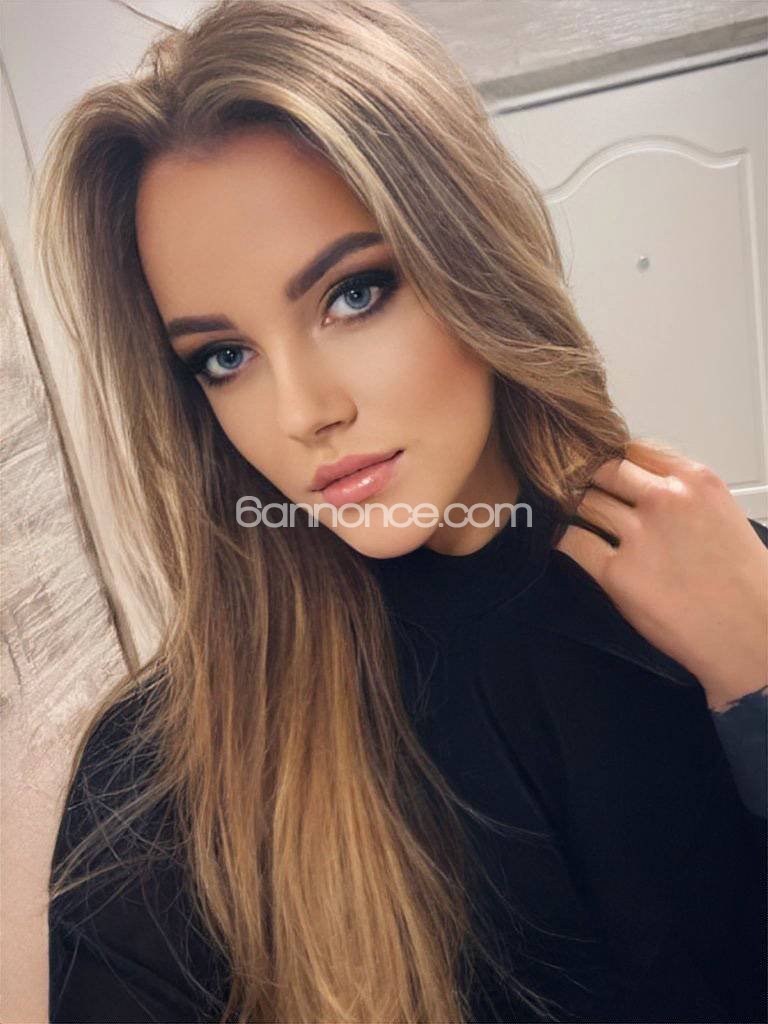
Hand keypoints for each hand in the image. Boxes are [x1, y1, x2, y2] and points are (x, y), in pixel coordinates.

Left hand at [554, 439, 767, 708]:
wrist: (752, 634)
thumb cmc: (743, 582)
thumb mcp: (723, 515)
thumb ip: (683, 495)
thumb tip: (641, 487)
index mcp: (696, 482)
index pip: (635, 450)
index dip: (615, 461)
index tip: (604, 472)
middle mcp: (666, 501)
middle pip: (604, 471)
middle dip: (589, 481)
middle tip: (579, 492)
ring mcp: (640, 536)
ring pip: (585, 503)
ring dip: (575, 510)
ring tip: (572, 519)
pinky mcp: (618, 574)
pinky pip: (572, 542)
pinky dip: (564, 540)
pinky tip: (566, 543)